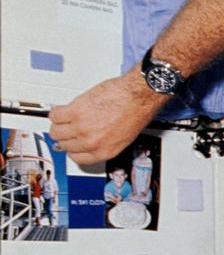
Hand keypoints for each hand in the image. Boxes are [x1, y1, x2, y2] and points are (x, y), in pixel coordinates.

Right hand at [49, 72, 166, 164]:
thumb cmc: (136, 113)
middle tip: (69, 127)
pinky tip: (64, 108)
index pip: (77, 158)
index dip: (73, 149)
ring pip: (56, 131)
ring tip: (65, 118)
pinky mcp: (75, 111)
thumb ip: (105, 143)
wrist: (139, 96)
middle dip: (66, 136)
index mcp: (105, 151)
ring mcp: (82, 127)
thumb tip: (92, 141)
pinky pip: (55, 115)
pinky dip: (57, 112)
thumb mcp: (123, 138)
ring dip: (59, 124)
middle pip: (65, 145)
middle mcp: (92, 142)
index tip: (71, 144)